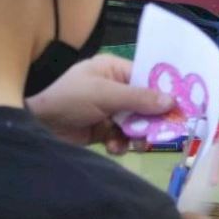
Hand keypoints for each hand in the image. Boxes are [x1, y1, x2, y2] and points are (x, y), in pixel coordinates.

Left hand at [26, 54, 174, 153]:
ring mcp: (108, 110)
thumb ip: (139, 98)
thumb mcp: (105, 94)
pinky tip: (114, 148)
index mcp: (114, 70)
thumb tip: (172, 102)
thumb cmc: (70, 99)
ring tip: (135, 144)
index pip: (147, 77)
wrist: (36, 126)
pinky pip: (122, 137)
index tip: (182, 106)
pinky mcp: (102, 130)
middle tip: (162, 132)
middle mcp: (114, 88)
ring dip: (137, 135)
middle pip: (145, 103)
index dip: (164, 91)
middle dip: (152, 119)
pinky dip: (121, 144)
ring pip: (136, 123)